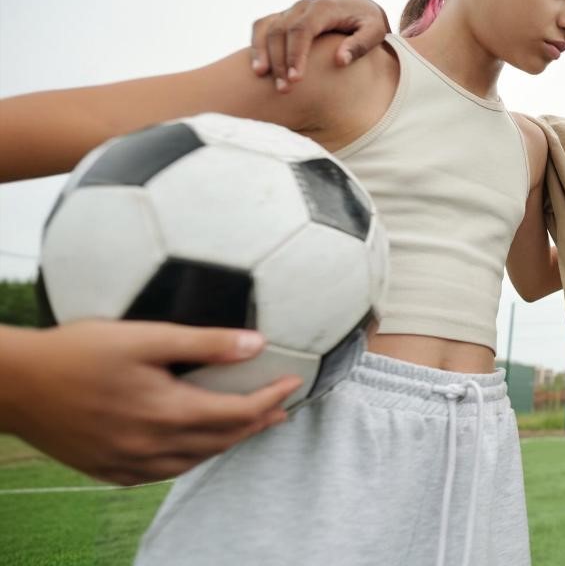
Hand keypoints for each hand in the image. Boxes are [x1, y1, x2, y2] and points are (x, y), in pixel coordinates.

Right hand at [1, 322, 301, 484]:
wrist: (14, 384)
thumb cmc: (77, 352)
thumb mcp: (145, 337)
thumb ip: (205, 343)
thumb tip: (257, 344)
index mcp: (166, 412)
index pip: (237, 414)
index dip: (270, 399)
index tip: (293, 383)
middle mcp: (151, 446)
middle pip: (221, 441)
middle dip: (255, 424)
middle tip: (280, 409)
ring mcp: (128, 463)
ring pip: (194, 460)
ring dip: (226, 443)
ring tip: (247, 427)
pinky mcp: (107, 469)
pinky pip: (161, 472)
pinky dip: (188, 458)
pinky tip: (193, 447)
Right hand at [248, 0, 390, 91]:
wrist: (359, 6)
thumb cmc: (369, 22)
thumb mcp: (375, 31)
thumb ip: (360, 45)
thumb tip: (340, 60)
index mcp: (325, 8)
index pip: (303, 30)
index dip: (296, 54)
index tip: (296, 80)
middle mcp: (303, 7)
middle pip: (282, 31)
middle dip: (280, 61)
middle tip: (285, 90)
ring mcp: (290, 11)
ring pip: (268, 29)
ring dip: (264, 55)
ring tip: (265, 80)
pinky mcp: (283, 18)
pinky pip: (263, 27)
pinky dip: (256, 45)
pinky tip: (258, 68)